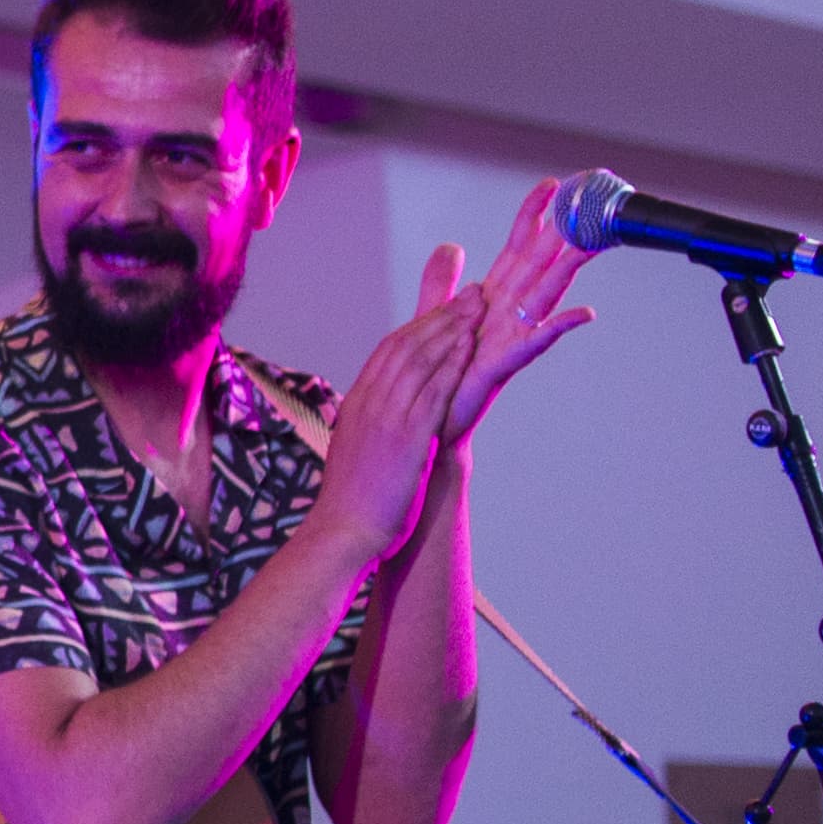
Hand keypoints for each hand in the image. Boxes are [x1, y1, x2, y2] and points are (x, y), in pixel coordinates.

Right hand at [304, 260, 486, 568]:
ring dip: (452, 330)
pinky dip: (451, 365)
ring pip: (421, 361)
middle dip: (442, 315)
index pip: (389, 350)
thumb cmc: (352, 498)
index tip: (447, 306)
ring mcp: (387, 417)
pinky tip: (470, 347)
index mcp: (357, 402)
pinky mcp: (406, 436)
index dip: (421, 324)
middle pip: (408, 345)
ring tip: (479, 309)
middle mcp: (369, 401)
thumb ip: (373, 424)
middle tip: (472, 293)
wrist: (343, 529)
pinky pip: (432, 391)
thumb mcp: (358, 449)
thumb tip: (383, 416)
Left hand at [436, 177, 598, 441]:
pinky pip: (536, 341)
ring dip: (567, 269)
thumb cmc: (442, 373)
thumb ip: (443, 282)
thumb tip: (451, 246)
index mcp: (492, 297)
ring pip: (545, 294)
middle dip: (563, 232)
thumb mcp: (435, 317)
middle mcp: (508, 312)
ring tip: (591, 244)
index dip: (532, 216)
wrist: (434, 422)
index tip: (552, 185)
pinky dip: (558, 327)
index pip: (516, 247)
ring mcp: (511, 336)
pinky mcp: (504, 364)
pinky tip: (584, 314)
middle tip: (590, 202)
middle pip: (540, 263)